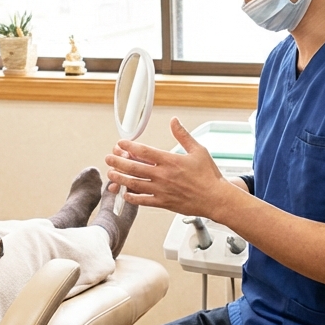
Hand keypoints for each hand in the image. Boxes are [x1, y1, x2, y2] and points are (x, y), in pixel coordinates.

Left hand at [104, 117, 238, 218]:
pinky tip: (125, 194)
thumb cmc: (209, 176)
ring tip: (111, 175)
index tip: (120, 143)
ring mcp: (161, 190)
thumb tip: (174, 121)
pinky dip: (132, 197)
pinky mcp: (163, 202)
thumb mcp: (198, 150)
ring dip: (120, 179)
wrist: (215, 198)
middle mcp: (163, 175)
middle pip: (134, 167)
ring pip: (135, 184)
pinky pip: (143, 200)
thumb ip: (183, 135)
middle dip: (118, 162)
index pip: (144, 151)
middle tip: (109, 158)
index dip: (129, 146)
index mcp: (170, 161)